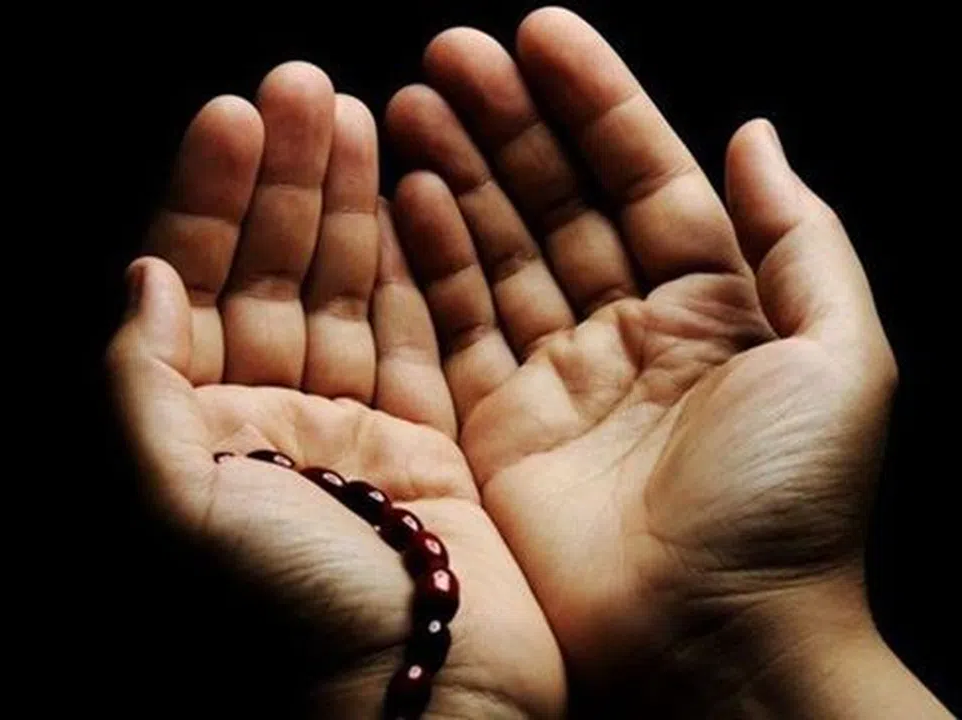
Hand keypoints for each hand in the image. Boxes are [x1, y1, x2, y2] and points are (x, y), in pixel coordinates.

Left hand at [107, 62, 563, 717]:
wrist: (411, 703)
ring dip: (344, 205)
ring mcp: (346, 436)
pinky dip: (411, 268)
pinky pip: (414, 336)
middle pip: (266, 275)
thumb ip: (138, 390)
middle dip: (282, 180)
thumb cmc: (285, 621)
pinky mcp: (424, 448)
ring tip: (355, 112)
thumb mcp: (171, 507)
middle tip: (303, 87)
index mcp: (192, 436)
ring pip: (340, 294)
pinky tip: (409, 198)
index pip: (189, 289)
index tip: (232, 114)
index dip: (206, 200)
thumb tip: (141, 282)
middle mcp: (262, 429)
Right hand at [385, 8, 945, 715]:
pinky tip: (401, 193)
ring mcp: (556, 379)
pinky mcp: (495, 428)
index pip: (642, 176)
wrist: (714, 646)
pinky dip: (426, 259)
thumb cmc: (791, 509)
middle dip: (505, 123)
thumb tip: (754, 130)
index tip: (539, 31)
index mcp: (716, 306)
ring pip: (496, 252)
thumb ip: (798, 235)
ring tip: (406, 100)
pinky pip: (453, 326)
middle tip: (449, 52)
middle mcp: (630, 333)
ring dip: (454, 174)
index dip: (594, 101)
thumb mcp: (843, 357)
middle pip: (556, 202)